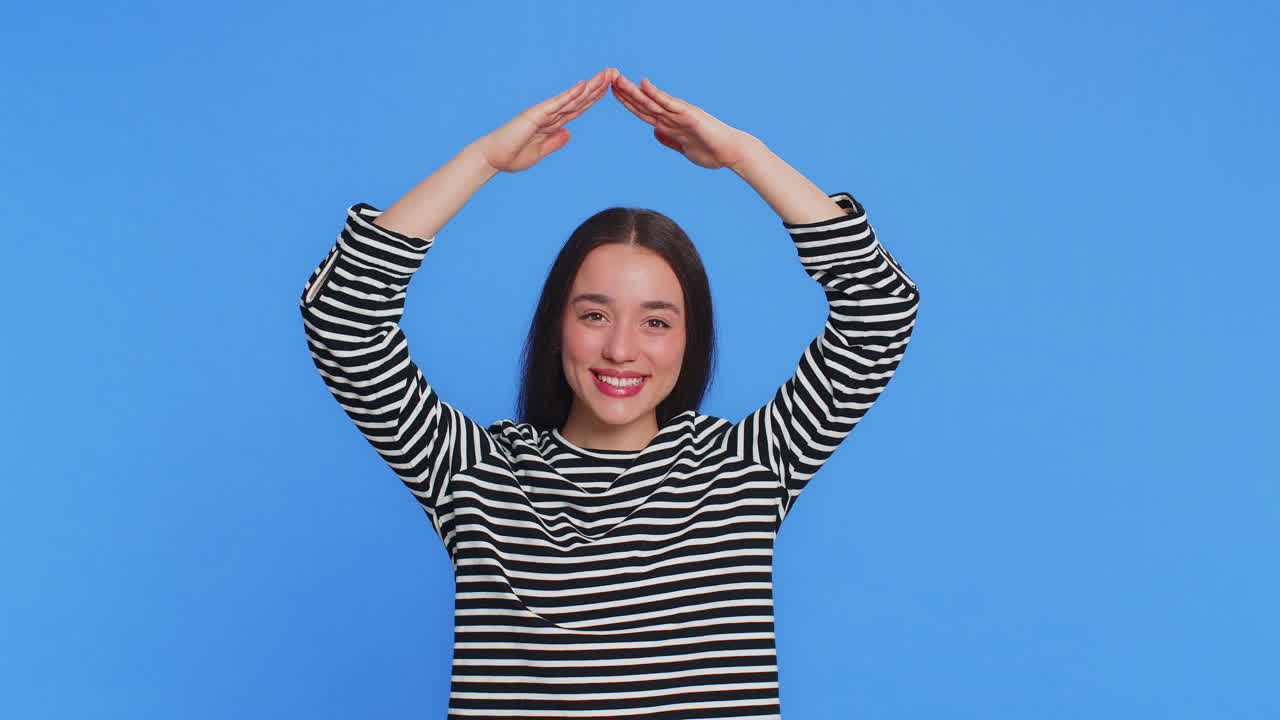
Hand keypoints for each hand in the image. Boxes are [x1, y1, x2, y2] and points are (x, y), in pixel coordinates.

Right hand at [476, 68, 616, 172]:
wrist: (492, 158)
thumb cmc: (511, 157)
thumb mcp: (539, 152)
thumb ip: (554, 142)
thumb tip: (568, 133)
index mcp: (551, 125)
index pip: (577, 109)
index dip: (592, 99)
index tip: (606, 89)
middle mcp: (549, 116)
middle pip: (578, 100)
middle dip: (596, 88)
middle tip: (613, 74)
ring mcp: (543, 113)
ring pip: (572, 98)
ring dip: (590, 87)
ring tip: (605, 75)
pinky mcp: (535, 115)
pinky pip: (557, 103)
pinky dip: (571, 94)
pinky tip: (584, 85)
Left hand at [610, 72, 756, 169]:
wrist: (732, 154)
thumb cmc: (712, 152)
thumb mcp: (684, 149)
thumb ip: (670, 140)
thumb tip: (655, 132)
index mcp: (670, 125)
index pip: (643, 112)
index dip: (628, 103)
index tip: (613, 92)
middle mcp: (673, 116)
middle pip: (643, 103)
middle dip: (625, 92)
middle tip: (608, 78)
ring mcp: (680, 114)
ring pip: (652, 101)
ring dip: (634, 91)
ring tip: (618, 79)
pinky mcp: (689, 115)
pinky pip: (669, 103)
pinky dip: (656, 94)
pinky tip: (644, 85)